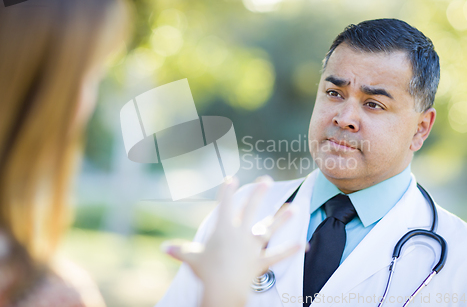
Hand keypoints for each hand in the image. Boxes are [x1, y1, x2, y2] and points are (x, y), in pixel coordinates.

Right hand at [162, 176, 303, 306]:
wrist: (222, 288)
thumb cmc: (205, 271)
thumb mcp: (190, 258)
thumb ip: (179, 250)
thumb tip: (163, 248)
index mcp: (223, 229)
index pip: (226, 204)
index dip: (228, 190)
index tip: (232, 179)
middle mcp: (240, 234)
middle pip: (251, 210)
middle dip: (258, 194)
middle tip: (266, 180)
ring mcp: (253, 247)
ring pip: (268, 229)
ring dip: (281, 218)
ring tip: (293, 207)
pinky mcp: (261, 262)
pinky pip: (277, 255)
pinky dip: (290, 250)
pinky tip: (302, 243)